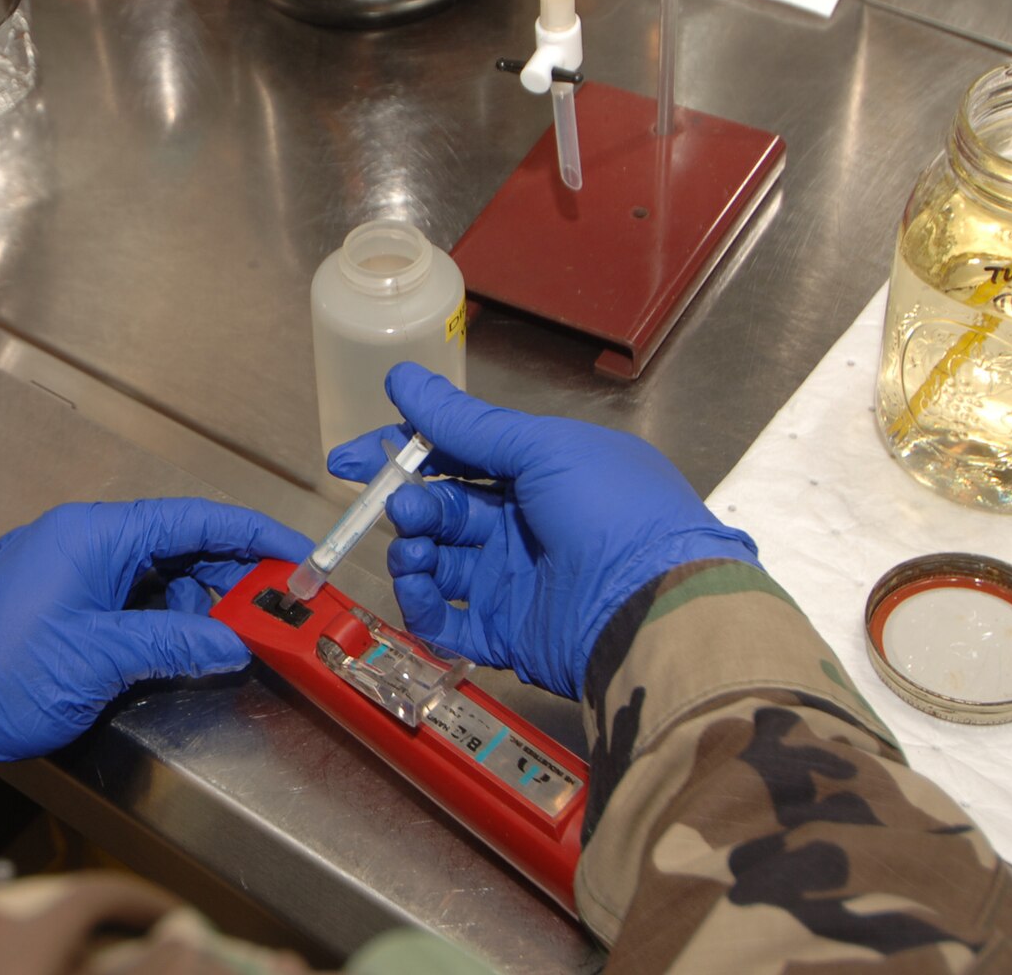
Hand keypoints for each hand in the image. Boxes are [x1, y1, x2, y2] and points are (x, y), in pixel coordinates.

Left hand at [0, 498, 313, 779]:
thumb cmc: (2, 673)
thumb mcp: (104, 659)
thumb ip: (176, 642)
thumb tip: (232, 642)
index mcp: (95, 534)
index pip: (193, 519)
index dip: (250, 534)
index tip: (295, 551)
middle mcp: (82, 537)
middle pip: (178, 543)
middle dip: (229, 575)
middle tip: (274, 608)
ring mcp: (69, 564)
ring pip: (156, 571)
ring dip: (195, 600)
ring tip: (229, 637)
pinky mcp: (61, 594)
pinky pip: (127, 591)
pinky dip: (161, 613)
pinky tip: (183, 642)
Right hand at [329, 364, 757, 699]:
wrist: (656, 607)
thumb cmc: (613, 512)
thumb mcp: (543, 449)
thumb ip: (468, 424)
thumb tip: (403, 379)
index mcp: (541, 473)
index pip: (459, 455)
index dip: (405, 453)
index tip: (354, 458)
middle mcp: (526, 524)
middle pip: (444, 509)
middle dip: (408, 504)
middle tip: (395, 505)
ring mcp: (515, 580)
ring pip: (439, 563)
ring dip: (412, 551)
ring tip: (413, 548)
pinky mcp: (508, 633)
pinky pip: (448, 620)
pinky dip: (423, 604)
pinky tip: (418, 586)